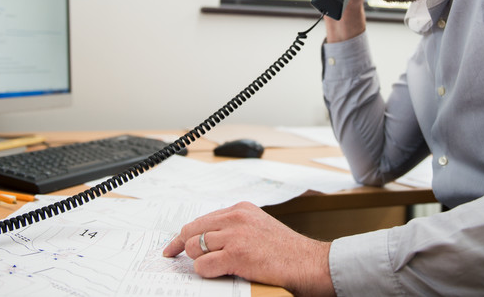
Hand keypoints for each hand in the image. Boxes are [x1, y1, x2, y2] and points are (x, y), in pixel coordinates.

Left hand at [163, 202, 334, 295]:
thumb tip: (207, 239)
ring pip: (195, 247)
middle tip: (175, 257)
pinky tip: (218, 273)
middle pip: (192, 230)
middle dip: (181, 246)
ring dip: (200, 261)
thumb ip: (235, 228)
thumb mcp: (259, 227)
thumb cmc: (287, 251)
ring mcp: (236, 235)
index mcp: (240, 209)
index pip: (201, 219)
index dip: (183, 235)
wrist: (310, 262)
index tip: (173, 246)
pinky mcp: (237, 254)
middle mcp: (236, 217)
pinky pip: (204, 264)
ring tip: (215, 267)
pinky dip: (205, 272)